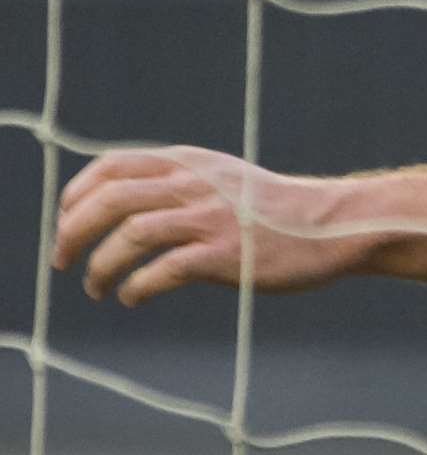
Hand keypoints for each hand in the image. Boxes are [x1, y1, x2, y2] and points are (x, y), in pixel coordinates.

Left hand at [52, 146, 362, 305]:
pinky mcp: (224, 255)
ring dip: (100, 267)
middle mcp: (195, 184)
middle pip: (111, 200)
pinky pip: (162, 271)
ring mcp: (210, 218)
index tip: (66, 220)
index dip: (77, 194)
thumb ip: (178, 181)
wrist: (330, 224)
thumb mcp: (222, 177)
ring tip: (97, 287)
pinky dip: (136, 287)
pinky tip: (133, 296)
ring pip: (130, 236)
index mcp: (190, 162)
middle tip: (62, 259)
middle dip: (73, 232)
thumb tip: (121, 204)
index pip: (113, 166)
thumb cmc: (272, 209)